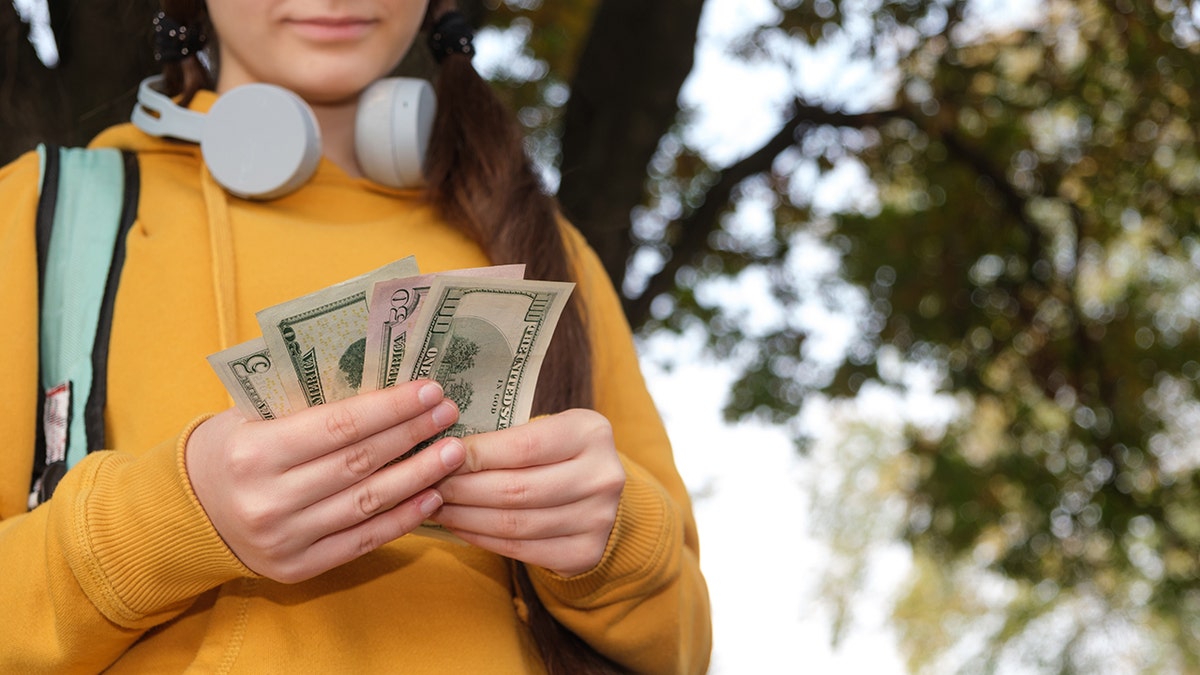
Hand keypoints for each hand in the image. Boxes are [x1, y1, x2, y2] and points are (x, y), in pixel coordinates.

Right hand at [185, 380, 464, 582]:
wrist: (190, 511)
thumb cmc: (235, 448)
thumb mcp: (254, 415)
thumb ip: (307, 404)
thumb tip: (384, 383)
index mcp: (254, 452)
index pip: (339, 425)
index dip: (390, 408)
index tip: (429, 390)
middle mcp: (268, 499)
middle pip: (359, 463)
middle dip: (412, 435)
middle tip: (448, 413)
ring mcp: (284, 539)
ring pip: (367, 503)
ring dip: (418, 476)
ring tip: (452, 452)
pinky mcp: (298, 568)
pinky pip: (362, 541)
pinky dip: (402, 519)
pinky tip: (431, 496)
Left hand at [430, 409, 625, 577]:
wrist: (598, 494)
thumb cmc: (557, 453)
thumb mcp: (546, 429)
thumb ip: (505, 436)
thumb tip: (440, 448)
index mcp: (591, 432)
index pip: (523, 446)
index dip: (475, 455)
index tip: (438, 455)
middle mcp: (602, 476)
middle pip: (516, 489)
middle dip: (462, 488)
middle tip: (427, 485)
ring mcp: (598, 519)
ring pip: (514, 523)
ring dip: (465, 517)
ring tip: (436, 506)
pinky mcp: (585, 553)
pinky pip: (521, 550)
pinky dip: (482, 539)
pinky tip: (459, 527)